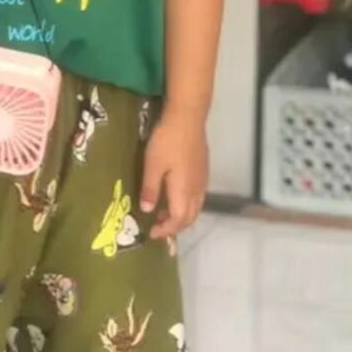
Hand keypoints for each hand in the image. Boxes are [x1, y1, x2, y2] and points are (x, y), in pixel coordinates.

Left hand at [140, 106, 208, 239]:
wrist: (187, 118)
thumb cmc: (167, 141)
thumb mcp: (152, 165)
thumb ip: (150, 189)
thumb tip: (147, 211)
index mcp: (184, 192)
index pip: (178, 220)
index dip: (166, 230)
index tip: (152, 233)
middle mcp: (197, 190)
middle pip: (190, 217)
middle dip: (175, 226)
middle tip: (157, 225)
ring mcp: (203, 180)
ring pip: (195, 207)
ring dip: (181, 215)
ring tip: (163, 211)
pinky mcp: (203, 170)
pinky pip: (197, 196)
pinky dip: (186, 203)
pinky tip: (174, 194)